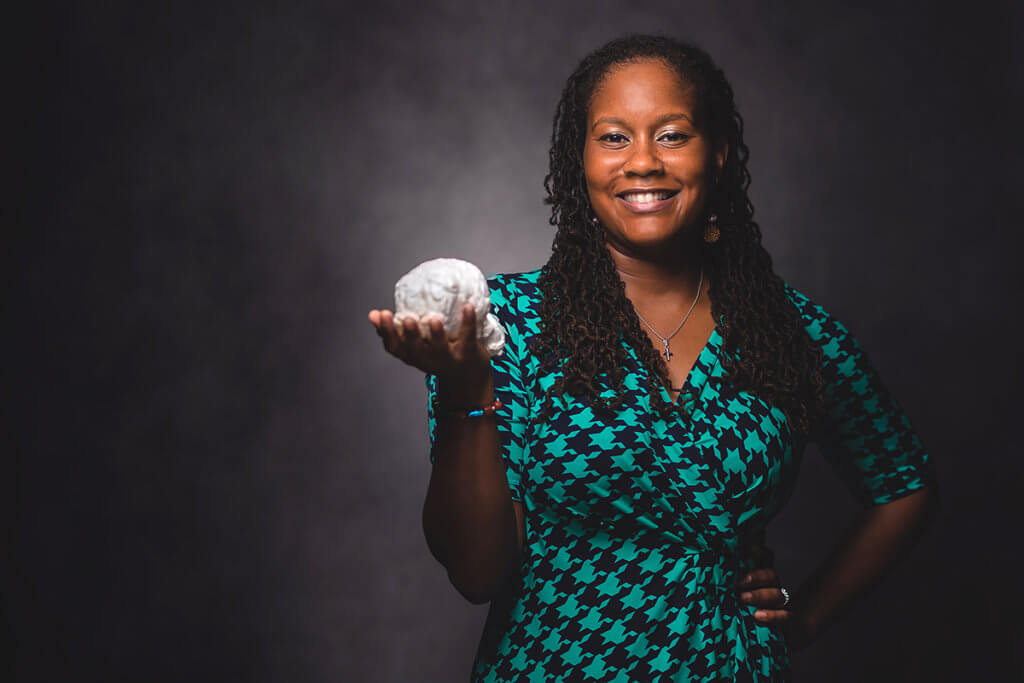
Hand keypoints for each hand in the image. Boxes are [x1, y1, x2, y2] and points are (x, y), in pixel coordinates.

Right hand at [368, 304, 490, 383]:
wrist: (468, 377)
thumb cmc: (436, 354)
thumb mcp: (413, 345)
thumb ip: (395, 330)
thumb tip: (373, 314)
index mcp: (412, 356)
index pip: (395, 347)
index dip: (386, 332)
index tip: (381, 314)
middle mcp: (428, 360)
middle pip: (416, 350)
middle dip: (410, 335)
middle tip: (406, 319)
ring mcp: (449, 358)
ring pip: (441, 349)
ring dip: (436, 335)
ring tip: (434, 320)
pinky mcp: (469, 353)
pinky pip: (468, 337)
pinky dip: (468, 322)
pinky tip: (468, 307)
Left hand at [735, 537, 817, 650]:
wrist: (777, 634)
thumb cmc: (746, 608)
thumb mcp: (738, 589)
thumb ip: (734, 571)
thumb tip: (726, 552)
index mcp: (761, 576)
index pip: (764, 558)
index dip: (757, 552)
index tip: (745, 550)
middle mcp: (772, 587)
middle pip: (770, 575)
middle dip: (756, 577)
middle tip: (740, 582)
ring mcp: (779, 604)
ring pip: (777, 594)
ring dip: (760, 595)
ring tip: (743, 598)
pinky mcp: (785, 620)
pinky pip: (785, 616)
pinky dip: (773, 615)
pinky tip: (758, 615)